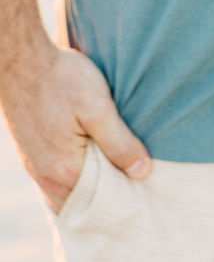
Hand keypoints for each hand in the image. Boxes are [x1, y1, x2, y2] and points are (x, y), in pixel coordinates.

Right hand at [1, 37, 150, 211]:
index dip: (123, 198)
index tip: (145, 190)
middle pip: (81, 202)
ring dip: (88, 191)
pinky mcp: (30, 152)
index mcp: (65, 169)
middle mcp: (45, 175)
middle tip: (134, 188)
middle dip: (106, 199)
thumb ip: (120, 142)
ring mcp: (34, 164)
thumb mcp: (98, 107)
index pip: (101, 201)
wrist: (21, 59)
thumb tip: (142, 173)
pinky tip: (90, 166)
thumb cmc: (62, 78)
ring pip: (64, 193)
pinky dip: (72, 181)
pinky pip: (53, 180)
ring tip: (115, 178)